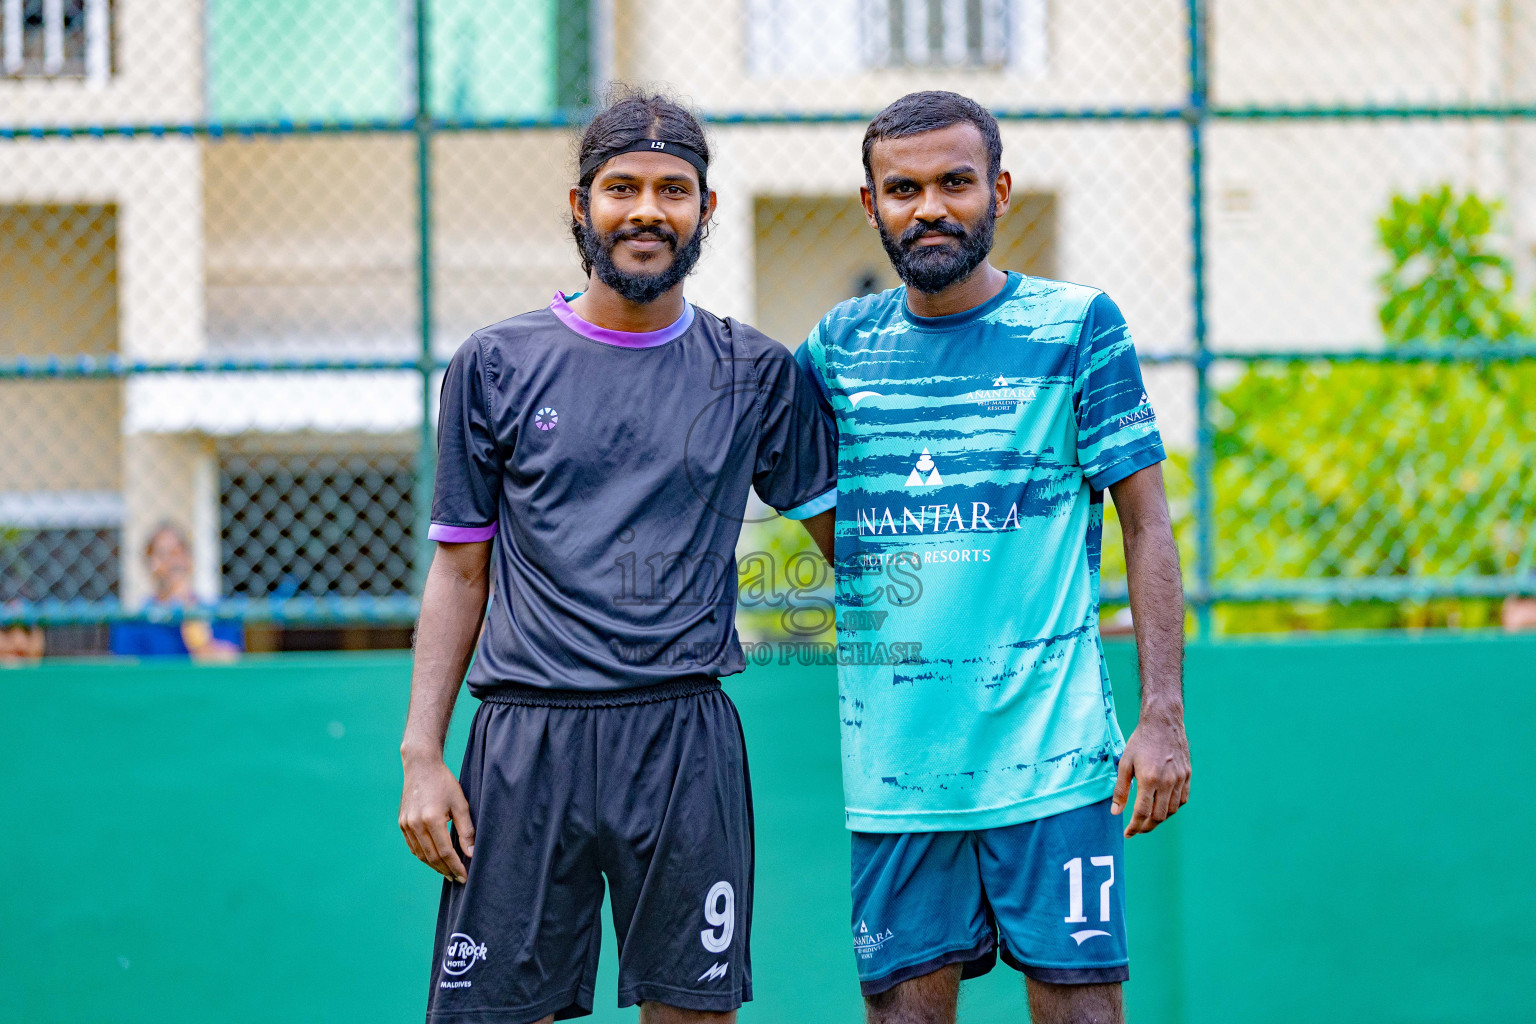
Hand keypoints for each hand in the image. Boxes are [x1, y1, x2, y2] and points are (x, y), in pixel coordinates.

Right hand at [399, 754, 474, 882]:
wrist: (421, 766)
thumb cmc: (445, 783)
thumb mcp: (460, 804)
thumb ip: (466, 830)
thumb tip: (471, 854)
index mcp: (432, 819)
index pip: (445, 852)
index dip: (455, 866)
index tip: (465, 876)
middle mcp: (416, 824)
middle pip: (432, 857)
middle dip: (446, 870)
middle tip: (458, 879)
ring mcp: (406, 825)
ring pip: (420, 854)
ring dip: (434, 866)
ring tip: (448, 872)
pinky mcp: (402, 823)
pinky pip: (413, 846)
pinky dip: (424, 856)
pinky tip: (434, 859)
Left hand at [1110, 711, 1189, 836]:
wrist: (1163, 723)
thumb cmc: (1140, 742)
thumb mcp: (1125, 763)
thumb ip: (1121, 790)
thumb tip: (1116, 812)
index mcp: (1149, 779)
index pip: (1142, 813)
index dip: (1134, 827)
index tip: (1128, 833)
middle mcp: (1167, 782)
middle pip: (1158, 816)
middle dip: (1146, 827)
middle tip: (1137, 828)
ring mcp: (1179, 779)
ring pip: (1171, 811)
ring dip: (1159, 819)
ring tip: (1147, 819)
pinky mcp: (1187, 776)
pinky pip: (1182, 800)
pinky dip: (1172, 808)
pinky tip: (1162, 807)